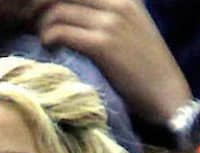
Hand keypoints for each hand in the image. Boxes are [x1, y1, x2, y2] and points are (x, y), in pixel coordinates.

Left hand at [34, 0, 191, 121]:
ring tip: (44, 42)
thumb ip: (104, 17)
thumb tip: (68, 14)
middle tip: (33, 26)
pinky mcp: (103, 45)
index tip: (40, 13)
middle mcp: (118, 4)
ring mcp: (112, 23)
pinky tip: (49, 49)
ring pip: (58, 12)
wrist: (166, 95)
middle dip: (41, 8)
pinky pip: (61, 32)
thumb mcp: (129, 31)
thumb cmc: (143, 69)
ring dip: (42, 27)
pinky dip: (48, 39)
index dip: (52, 0)